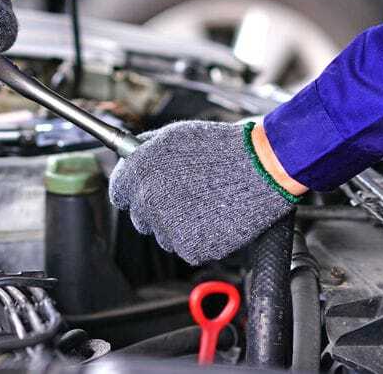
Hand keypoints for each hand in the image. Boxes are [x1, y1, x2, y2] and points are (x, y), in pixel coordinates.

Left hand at [108, 121, 300, 264]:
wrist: (263, 169)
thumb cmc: (224, 149)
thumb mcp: (176, 135)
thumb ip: (146, 148)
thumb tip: (130, 156)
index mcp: (140, 170)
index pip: (119, 191)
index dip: (133, 190)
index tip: (145, 190)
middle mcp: (149, 200)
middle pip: (140, 217)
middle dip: (157, 208)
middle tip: (185, 196)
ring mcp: (169, 227)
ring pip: (163, 235)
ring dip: (178, 225)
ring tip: (206, 203)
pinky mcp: (191, 248)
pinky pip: (186, 247)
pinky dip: (200, 238)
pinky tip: (215, 217)